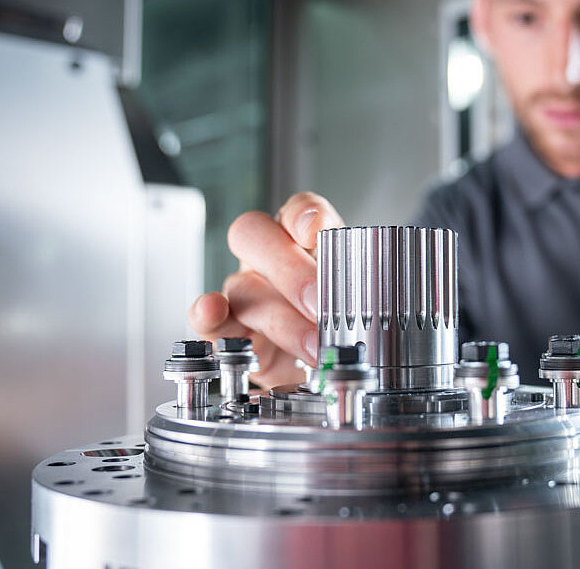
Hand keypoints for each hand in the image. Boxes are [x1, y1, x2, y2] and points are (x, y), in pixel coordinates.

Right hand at [188, 192, 345, 387]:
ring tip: (313, 343)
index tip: (315, 229)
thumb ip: (362, 286)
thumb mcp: (362, 300)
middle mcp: (268, 260)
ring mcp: (245, 294)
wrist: (328, 368)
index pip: (299, 210)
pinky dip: (208, 315)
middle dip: (288, 269)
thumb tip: (371, 289)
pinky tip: (213, 312)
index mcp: (304, 242)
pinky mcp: (231, 334)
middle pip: (256, 237)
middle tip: (319, 302)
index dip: (304, 214)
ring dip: (280, 317)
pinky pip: (209, 319)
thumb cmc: (342, 323)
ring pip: (243, 287)